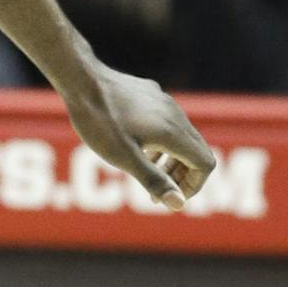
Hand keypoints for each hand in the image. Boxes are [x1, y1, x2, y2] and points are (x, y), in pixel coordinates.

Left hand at [63, 64, 216, 210]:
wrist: (81, 81)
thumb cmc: (99, 122)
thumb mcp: (124, 157)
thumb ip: (154, 180)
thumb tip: (179, 205)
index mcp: (174, 132)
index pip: (205, 163)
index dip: (193, 185)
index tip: (170, 197)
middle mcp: (176, 115)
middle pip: (196, 151)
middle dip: (181, 176)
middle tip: (157, 193)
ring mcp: (164, 102)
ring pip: (181, 137)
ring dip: (170, 161)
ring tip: (146, 173)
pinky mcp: (151, 95)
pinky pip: (166, 123)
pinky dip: (160, 143)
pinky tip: (136, 148)